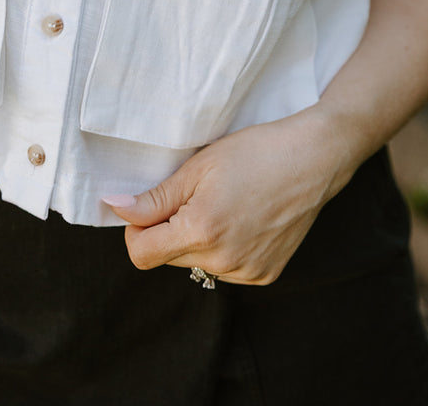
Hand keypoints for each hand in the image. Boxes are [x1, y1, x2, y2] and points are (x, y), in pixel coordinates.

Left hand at [104, 109, 349, 284]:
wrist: (312, 160)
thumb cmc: (254, 153)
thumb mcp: (197, 167)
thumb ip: (154, 197)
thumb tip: (115, 208)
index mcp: (201, 231)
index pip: (141, 253)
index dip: (136, 228)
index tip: (149, 206)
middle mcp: (223, 261)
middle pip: (167, 257)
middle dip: (168, 229)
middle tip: (194, 194)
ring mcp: (246, 272)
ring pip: (196, 262)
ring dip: (196, 239)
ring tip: (224, 203)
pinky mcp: (264, 275)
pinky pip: (224, 267)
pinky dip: (223, 247)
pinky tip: (242, 219)